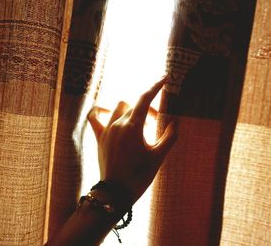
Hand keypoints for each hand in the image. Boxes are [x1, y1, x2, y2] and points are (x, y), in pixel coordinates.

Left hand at [87, 76, 177, 204]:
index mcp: (133, 126)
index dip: (155, 87)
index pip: (145, 99)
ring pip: (119, 108)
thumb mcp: (158, 156)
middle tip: (157, 123)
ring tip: (139, 123)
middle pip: (135, 106)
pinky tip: (106, 111)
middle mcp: (118, 124)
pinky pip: (95, 117)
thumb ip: (169, 137)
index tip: (164, 78)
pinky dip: (100, 111)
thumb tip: (175, 122)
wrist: (116, 192)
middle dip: (148, 110)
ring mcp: (107, 130)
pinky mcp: (100, 137)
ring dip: (131, 110)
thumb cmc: (139, 175)